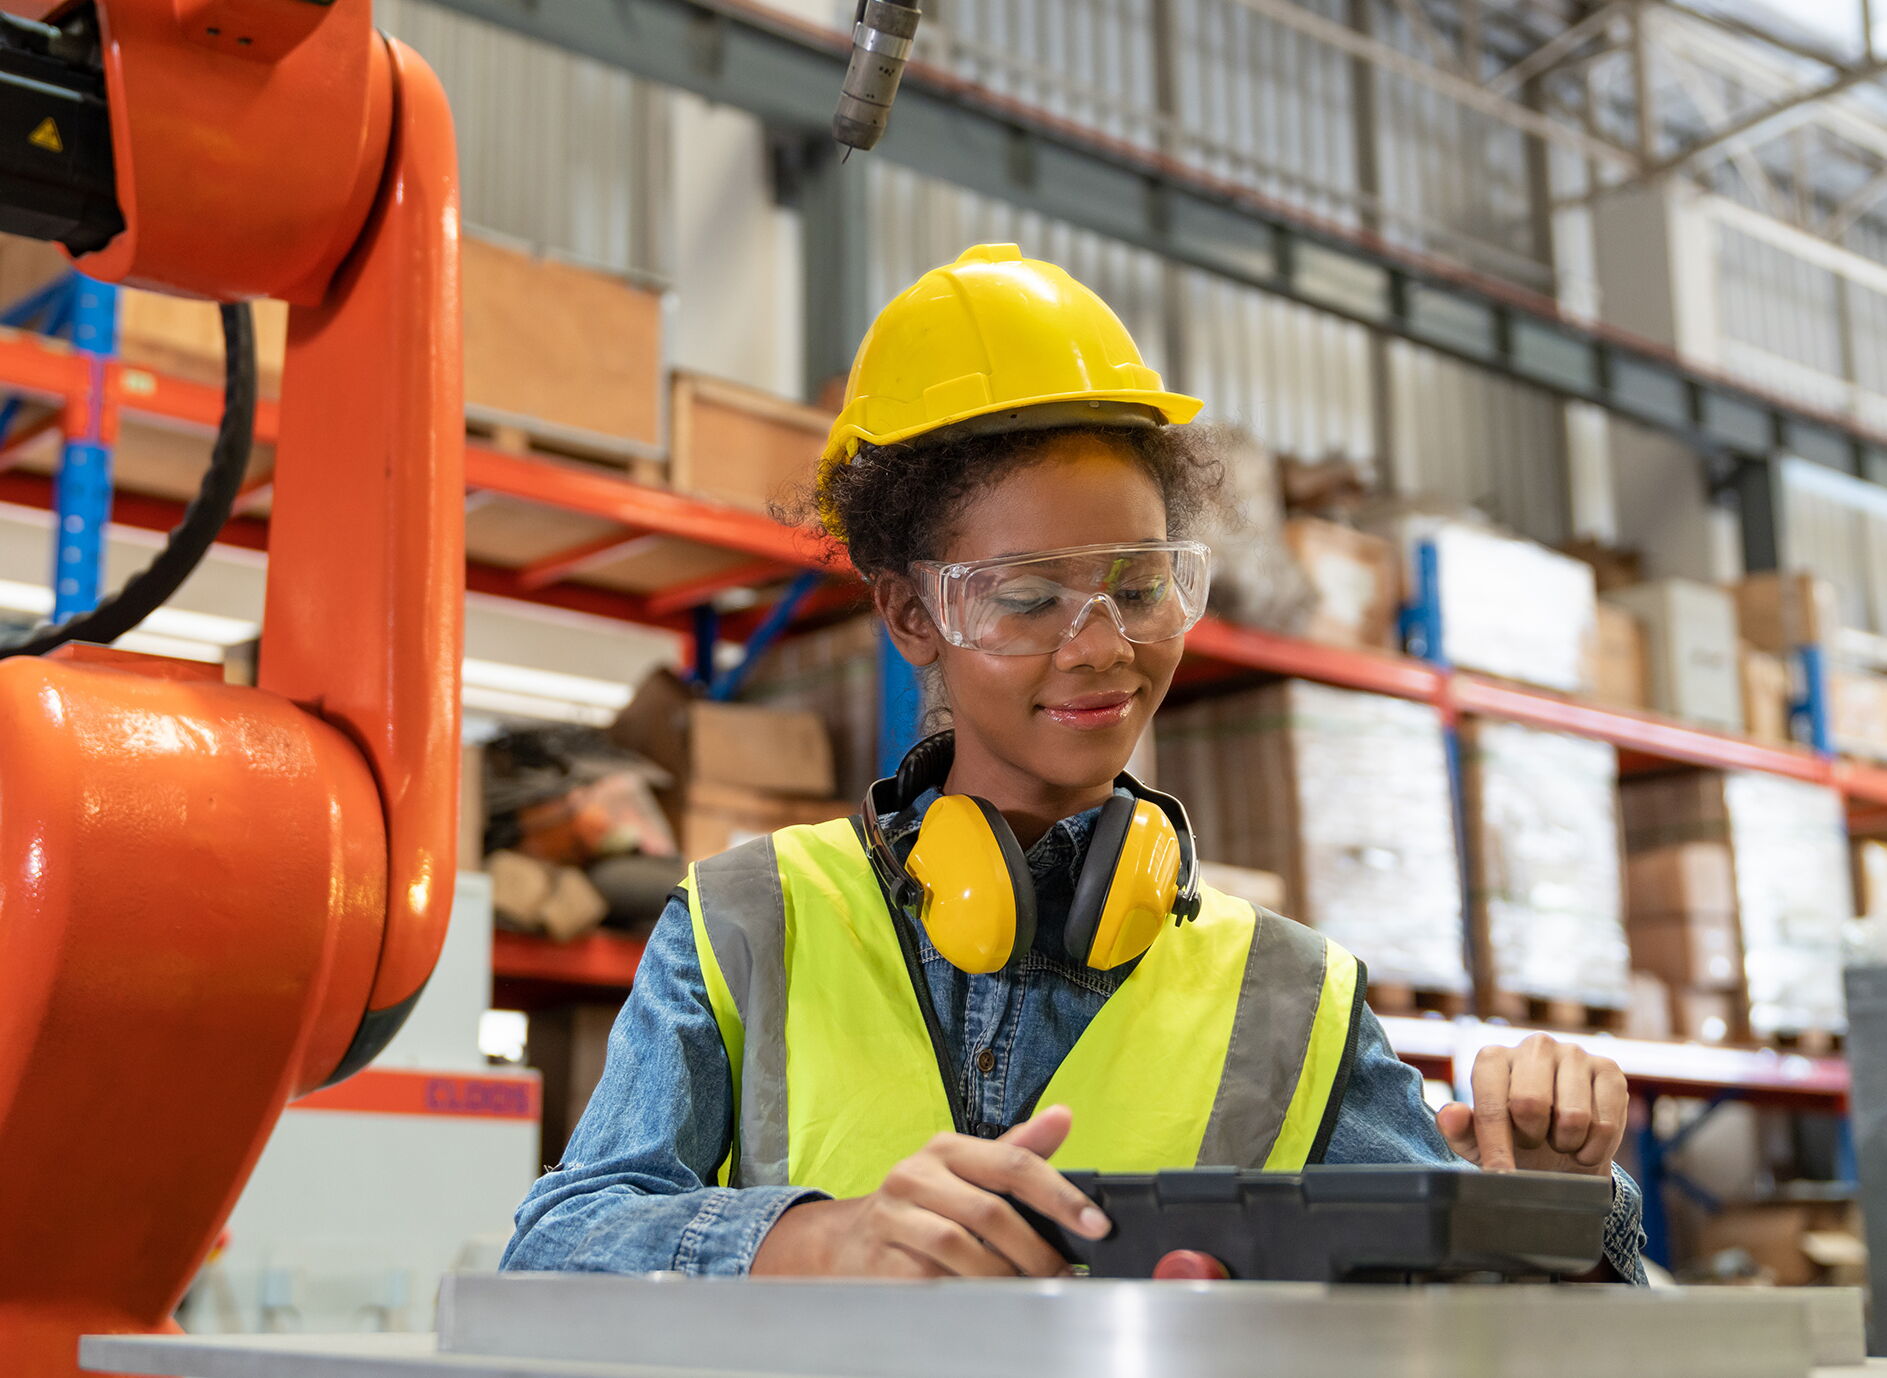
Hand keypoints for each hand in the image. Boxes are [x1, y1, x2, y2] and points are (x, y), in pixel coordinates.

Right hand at [752, 1104, 1110, 1277]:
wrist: (851, 1241)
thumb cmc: (923, 1203)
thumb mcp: (968, 1170)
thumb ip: (1018, 1150)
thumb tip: (1063, 1117)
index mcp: (946, 1149)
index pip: (1012, 1164)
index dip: (1060, 1196)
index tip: (1096, 1225)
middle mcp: (915, 1176)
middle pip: (990, 1213)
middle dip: (1037, 1250)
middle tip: (1065, 1275)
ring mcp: (893, 1219)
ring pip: (961, 1249)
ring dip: (1006, 1276)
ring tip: (1032, 1290)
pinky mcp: (880, 1261)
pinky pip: (933, 1280)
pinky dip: (968, 1293)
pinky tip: (990, 1301)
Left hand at [1436, 1033, 1626, 1176]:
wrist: (1563, 1153)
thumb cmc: (1513, 1142)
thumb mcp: (1480, 1145)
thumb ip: (1459, 1131)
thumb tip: (1451, 1114)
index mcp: (1493, 1058)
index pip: (1492, 1104)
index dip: (1496, 1145)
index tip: (1500, 1175)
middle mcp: (1534, 1045)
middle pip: (1531, 1104)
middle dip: (1532, 1139)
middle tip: (1532, 1142)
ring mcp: (1574, 1053)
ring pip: (1573, 1117)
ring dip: (1565, 1144)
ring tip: (1557, 1138)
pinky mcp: (1610, 1070)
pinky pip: (1606, 1124)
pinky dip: (1594, 1148)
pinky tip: (1584, 1141)